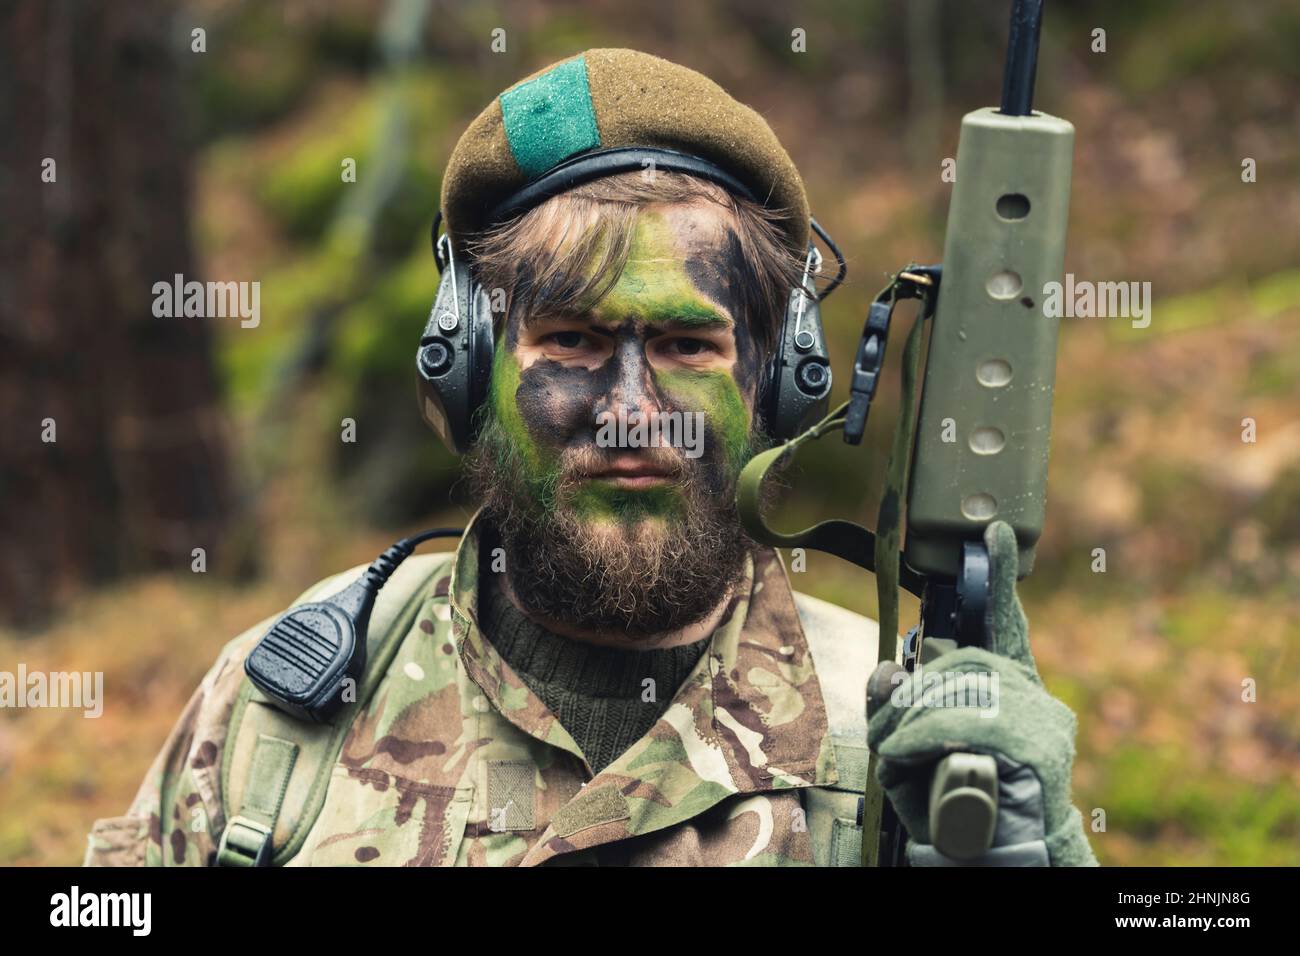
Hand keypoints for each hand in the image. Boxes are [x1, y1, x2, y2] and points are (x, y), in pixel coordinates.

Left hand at [866, 521, 1097, 865]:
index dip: (998, 581)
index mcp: (1012, 695)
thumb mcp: (919, 748)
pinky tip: (908, 754)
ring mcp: (1045, 724)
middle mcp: (1038, 700)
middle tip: (886, 730)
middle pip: (964, 660)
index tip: (993, 533)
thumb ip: (905, 706)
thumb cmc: (956, 808)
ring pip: (962, 688)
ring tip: (894, 751)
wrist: (1002, 862)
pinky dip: (924, 736)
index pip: (1006, 628)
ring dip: (911, 718)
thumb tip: (888, 673)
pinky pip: (968, 722)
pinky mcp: (1040, 750)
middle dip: (913, 690)